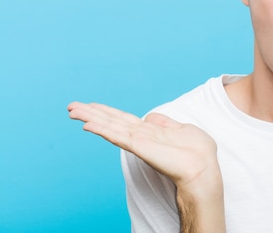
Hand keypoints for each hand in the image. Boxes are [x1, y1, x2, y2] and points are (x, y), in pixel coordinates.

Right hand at [67, 102, 219, 189]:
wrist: (203, 168)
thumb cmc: (198, 152)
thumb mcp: (183, 130)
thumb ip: (165, 123)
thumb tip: (150, 116)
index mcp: (150, 131)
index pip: (123, 119)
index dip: (107, 112)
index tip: (90, 105)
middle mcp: (141, 136)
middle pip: (112, 121)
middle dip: (92, 113)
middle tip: (70, 106)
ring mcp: (139, 141)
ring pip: (111, 126)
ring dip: (91, 117)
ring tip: (72, 111)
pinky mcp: (141, 146)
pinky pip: (118, 136)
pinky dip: (103, 129)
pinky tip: (88, 124)